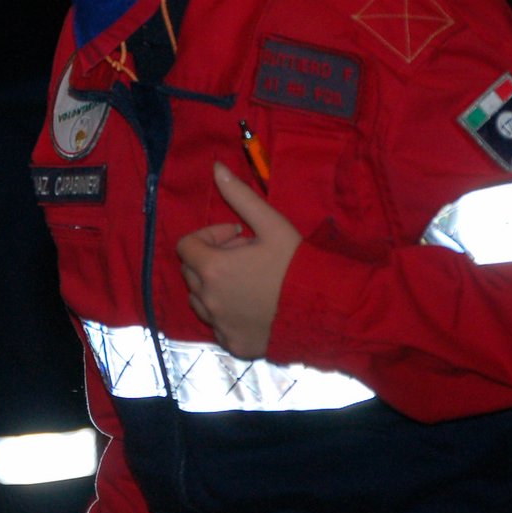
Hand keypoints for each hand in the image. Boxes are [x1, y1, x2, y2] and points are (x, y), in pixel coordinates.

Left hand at [175, 161, 300, 358]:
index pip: (186, 246)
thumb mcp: (271, 224)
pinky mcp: (232, 344)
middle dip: (212, 259)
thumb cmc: (297, 263)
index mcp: (213, 268)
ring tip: (248, 280)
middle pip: (191, 272)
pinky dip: (227, 313)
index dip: (209, 236)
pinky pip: (217, 324)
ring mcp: (219, 325)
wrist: (325, 309)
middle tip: (246, 255)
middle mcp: (208, 299)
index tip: (237, 235)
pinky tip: (253, 305)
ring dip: (215, 286)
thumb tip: (216, 167)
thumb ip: (239, 196)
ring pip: (200, 300)